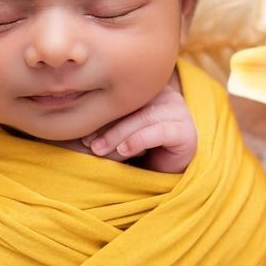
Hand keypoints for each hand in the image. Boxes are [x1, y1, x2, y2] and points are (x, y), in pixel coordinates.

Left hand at [82, 84, 196, 172]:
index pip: (124, 96)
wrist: (164, 175)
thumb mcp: (119, 132)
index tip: (83, 134)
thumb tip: (78, 118)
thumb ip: (107, 121)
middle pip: (133, 106)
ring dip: (118, 135)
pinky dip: (139, 140)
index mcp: (149, 89)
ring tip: (101, 150)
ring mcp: (179, 111)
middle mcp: (166, 96)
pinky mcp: (187, 131)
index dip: (102, 114)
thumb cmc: (137, 151)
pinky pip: (160, 131)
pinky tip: (124, 151)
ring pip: (144, 117)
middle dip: (108, 126)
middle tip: (90, 145)